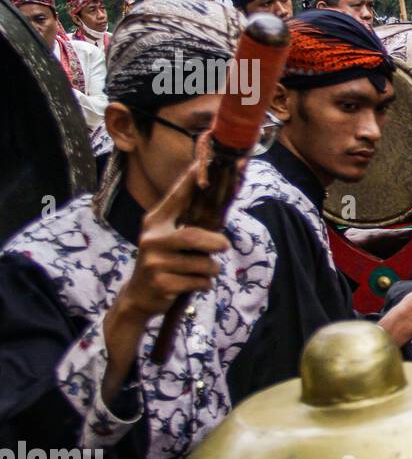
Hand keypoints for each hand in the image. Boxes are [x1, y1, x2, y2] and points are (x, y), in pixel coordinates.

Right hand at [114, 163, 229, 322]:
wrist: (140, 295)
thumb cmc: (165, 261)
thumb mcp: (168, 237)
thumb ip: (188, 222)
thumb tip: (220, 202)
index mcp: (155, 221)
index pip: (177, 196)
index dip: (192, 180)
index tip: (204, 163)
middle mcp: (152, 238)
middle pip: (195, 236)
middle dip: (216, 243)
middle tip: (224, 246)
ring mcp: (154, 262)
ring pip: (203, 263)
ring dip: (211, 269)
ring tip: (202, 270)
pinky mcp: (161, 283)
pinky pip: (200, 282)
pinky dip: (204, 284)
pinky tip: (191, 284)